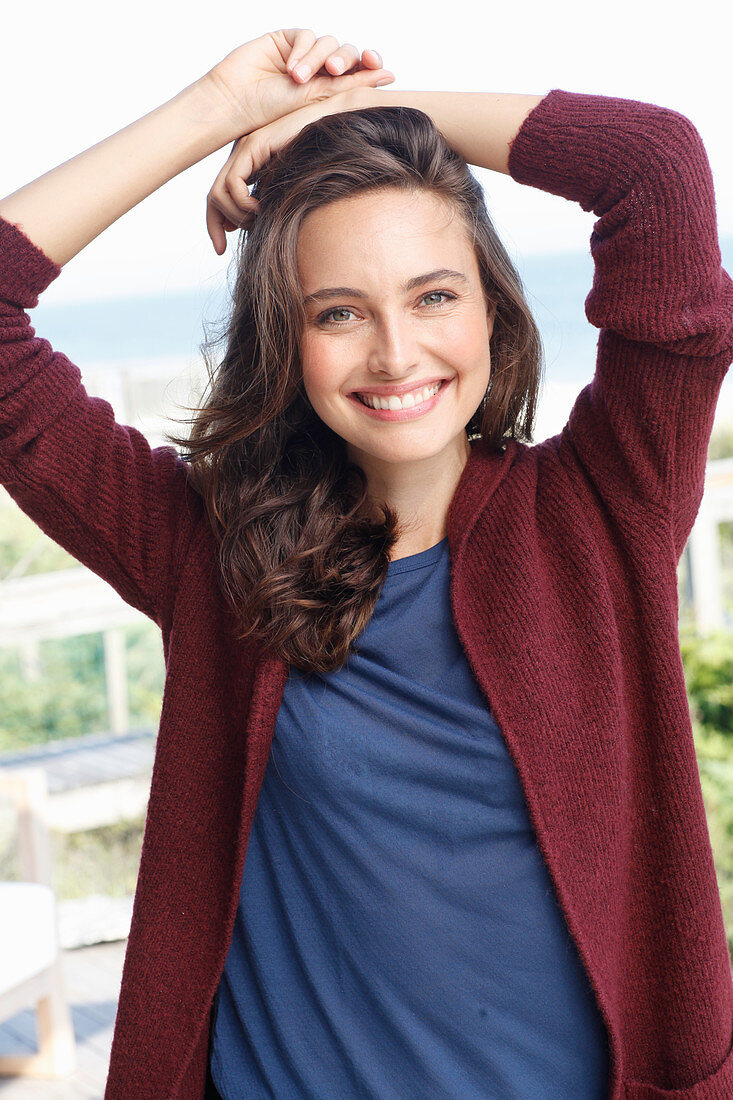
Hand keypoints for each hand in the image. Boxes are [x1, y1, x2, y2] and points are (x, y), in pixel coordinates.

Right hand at [203, 29, 392, 142]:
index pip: (358, 72)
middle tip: (332, 71)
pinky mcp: (286, 39)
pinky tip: (290, 68)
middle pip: (346, 53)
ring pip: (327, 43)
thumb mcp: (316, 102)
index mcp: (330, 90)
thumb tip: (390, 75)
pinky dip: (302, 50)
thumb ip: (350, 85)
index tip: (377, 67)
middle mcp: (319, 70)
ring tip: (298, 78)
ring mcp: (303, 53)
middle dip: (344, 59)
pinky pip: (305, 35)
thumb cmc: (272, 114)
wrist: (235, 104)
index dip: (370, 65)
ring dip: (316, 58)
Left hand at [206, 88, 374, 253]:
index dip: (215, 224)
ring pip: (218, 193)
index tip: (221, 248)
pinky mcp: (252, 146)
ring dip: (236, 216)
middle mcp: (242, 157)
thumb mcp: (290, 188)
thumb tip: (252, 225)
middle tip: (224, 247)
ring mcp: (245, 149)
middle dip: (213, 226)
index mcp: (249, 166)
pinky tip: (262, 209)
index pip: (219, 197)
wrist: (336, 123)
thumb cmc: (324, 157)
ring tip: (258, 221)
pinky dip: (244, 204)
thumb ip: (271, 202)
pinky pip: (233, 185)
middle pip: (213, 196)